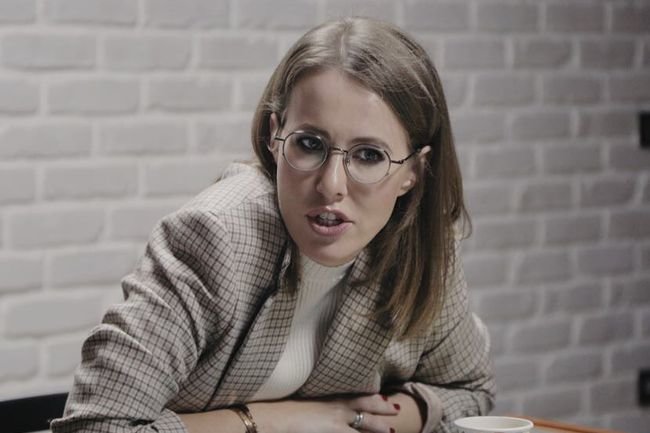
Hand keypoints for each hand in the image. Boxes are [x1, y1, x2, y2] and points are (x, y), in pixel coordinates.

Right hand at [249, 394, 399, 432]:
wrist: (272, 419)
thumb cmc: (282, 413)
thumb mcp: (304, 407)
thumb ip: (316, 409)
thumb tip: (319, 413)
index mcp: (328, 401)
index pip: (355, 397)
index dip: (371, 398)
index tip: (384, 397)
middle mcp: (335, 410)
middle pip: (364, 409)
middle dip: (382, 411)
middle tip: (397, 409)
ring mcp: (336, 423)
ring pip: (364, 427)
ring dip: (378, 429)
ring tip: (392, 432)